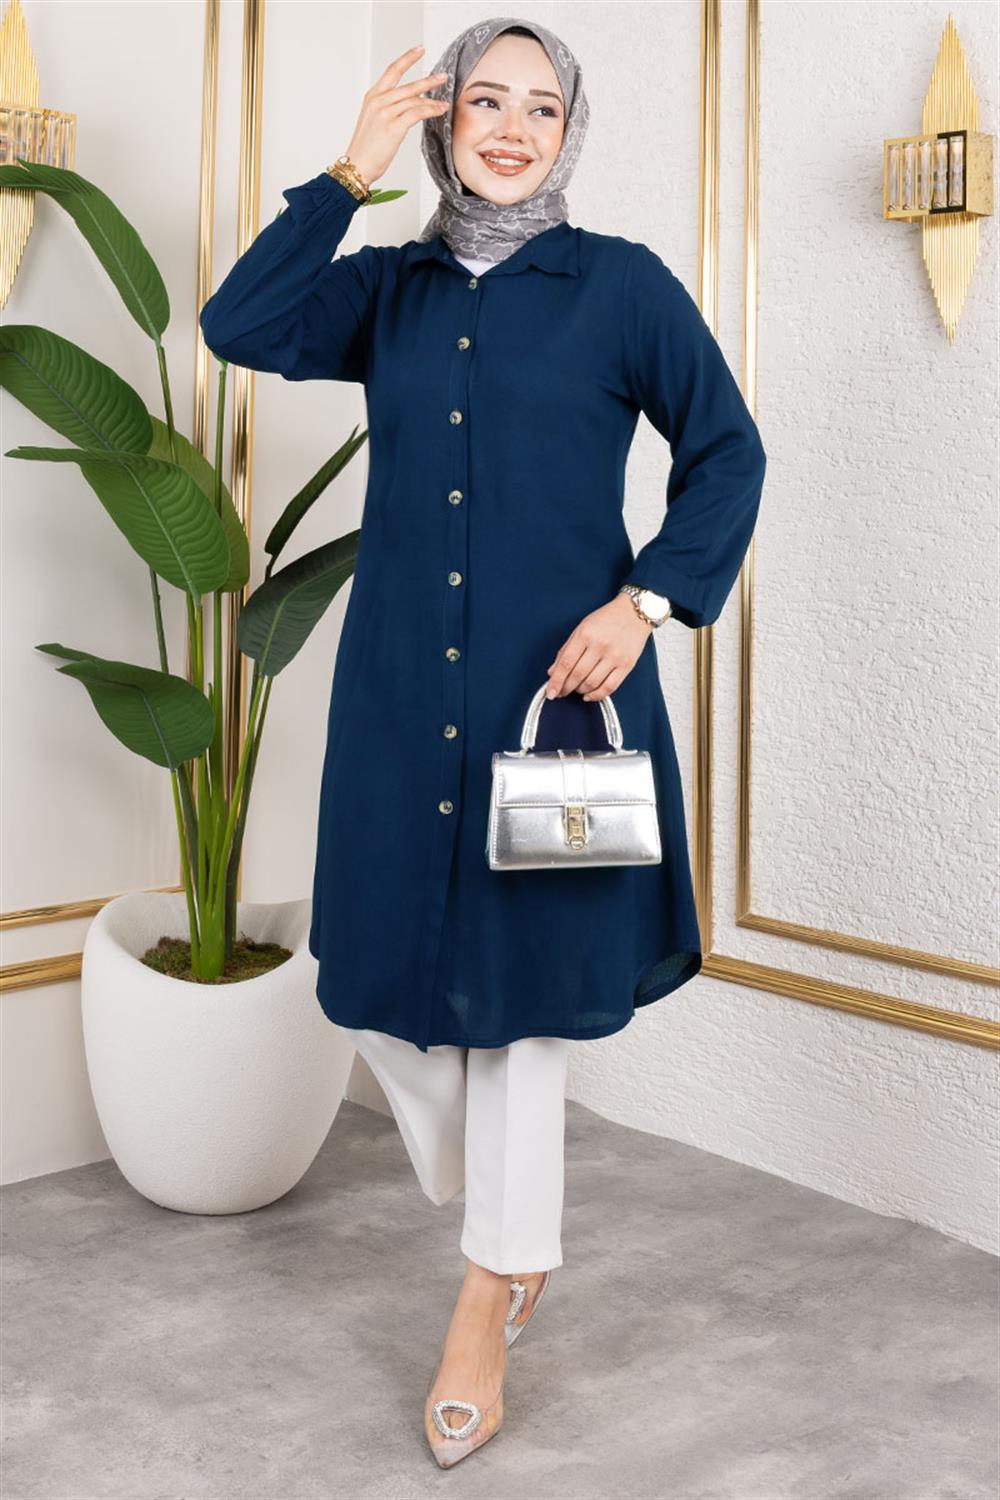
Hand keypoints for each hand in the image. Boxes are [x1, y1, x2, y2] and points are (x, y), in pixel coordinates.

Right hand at [344, 44, 449, 185]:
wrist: (357, 165)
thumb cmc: (367, 148)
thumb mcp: (375, 121)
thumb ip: (390, 109)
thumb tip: (413, 104)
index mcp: (373, 97)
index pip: (392, 71)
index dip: (407, 59)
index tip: (419, 50)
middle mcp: (378, 101)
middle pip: (407, 84)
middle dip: (428, 80)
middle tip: (443, 76)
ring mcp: (385, 113)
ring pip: (414, 99)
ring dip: (433, 99)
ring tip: (445, 101)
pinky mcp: (393, 126)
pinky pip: (416, 113)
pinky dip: (430, 110)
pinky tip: (440, 110)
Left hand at [545, 594, 653, 701]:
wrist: (634, 613)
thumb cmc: (607, 619)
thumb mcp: (581, 628)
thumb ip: (566, 650)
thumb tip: (553, 672)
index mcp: (585, 634)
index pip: (566, 664)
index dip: (556, 681)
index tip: (550, 692)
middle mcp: (600, 645)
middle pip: (577, 675)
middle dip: (566, 688)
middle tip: (561, 692)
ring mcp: (615, 656)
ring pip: (591, 683)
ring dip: (580, 691)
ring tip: (576, 689)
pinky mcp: (626, 665)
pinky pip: (609, 687)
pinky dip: (596, 695)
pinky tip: (589, 695)